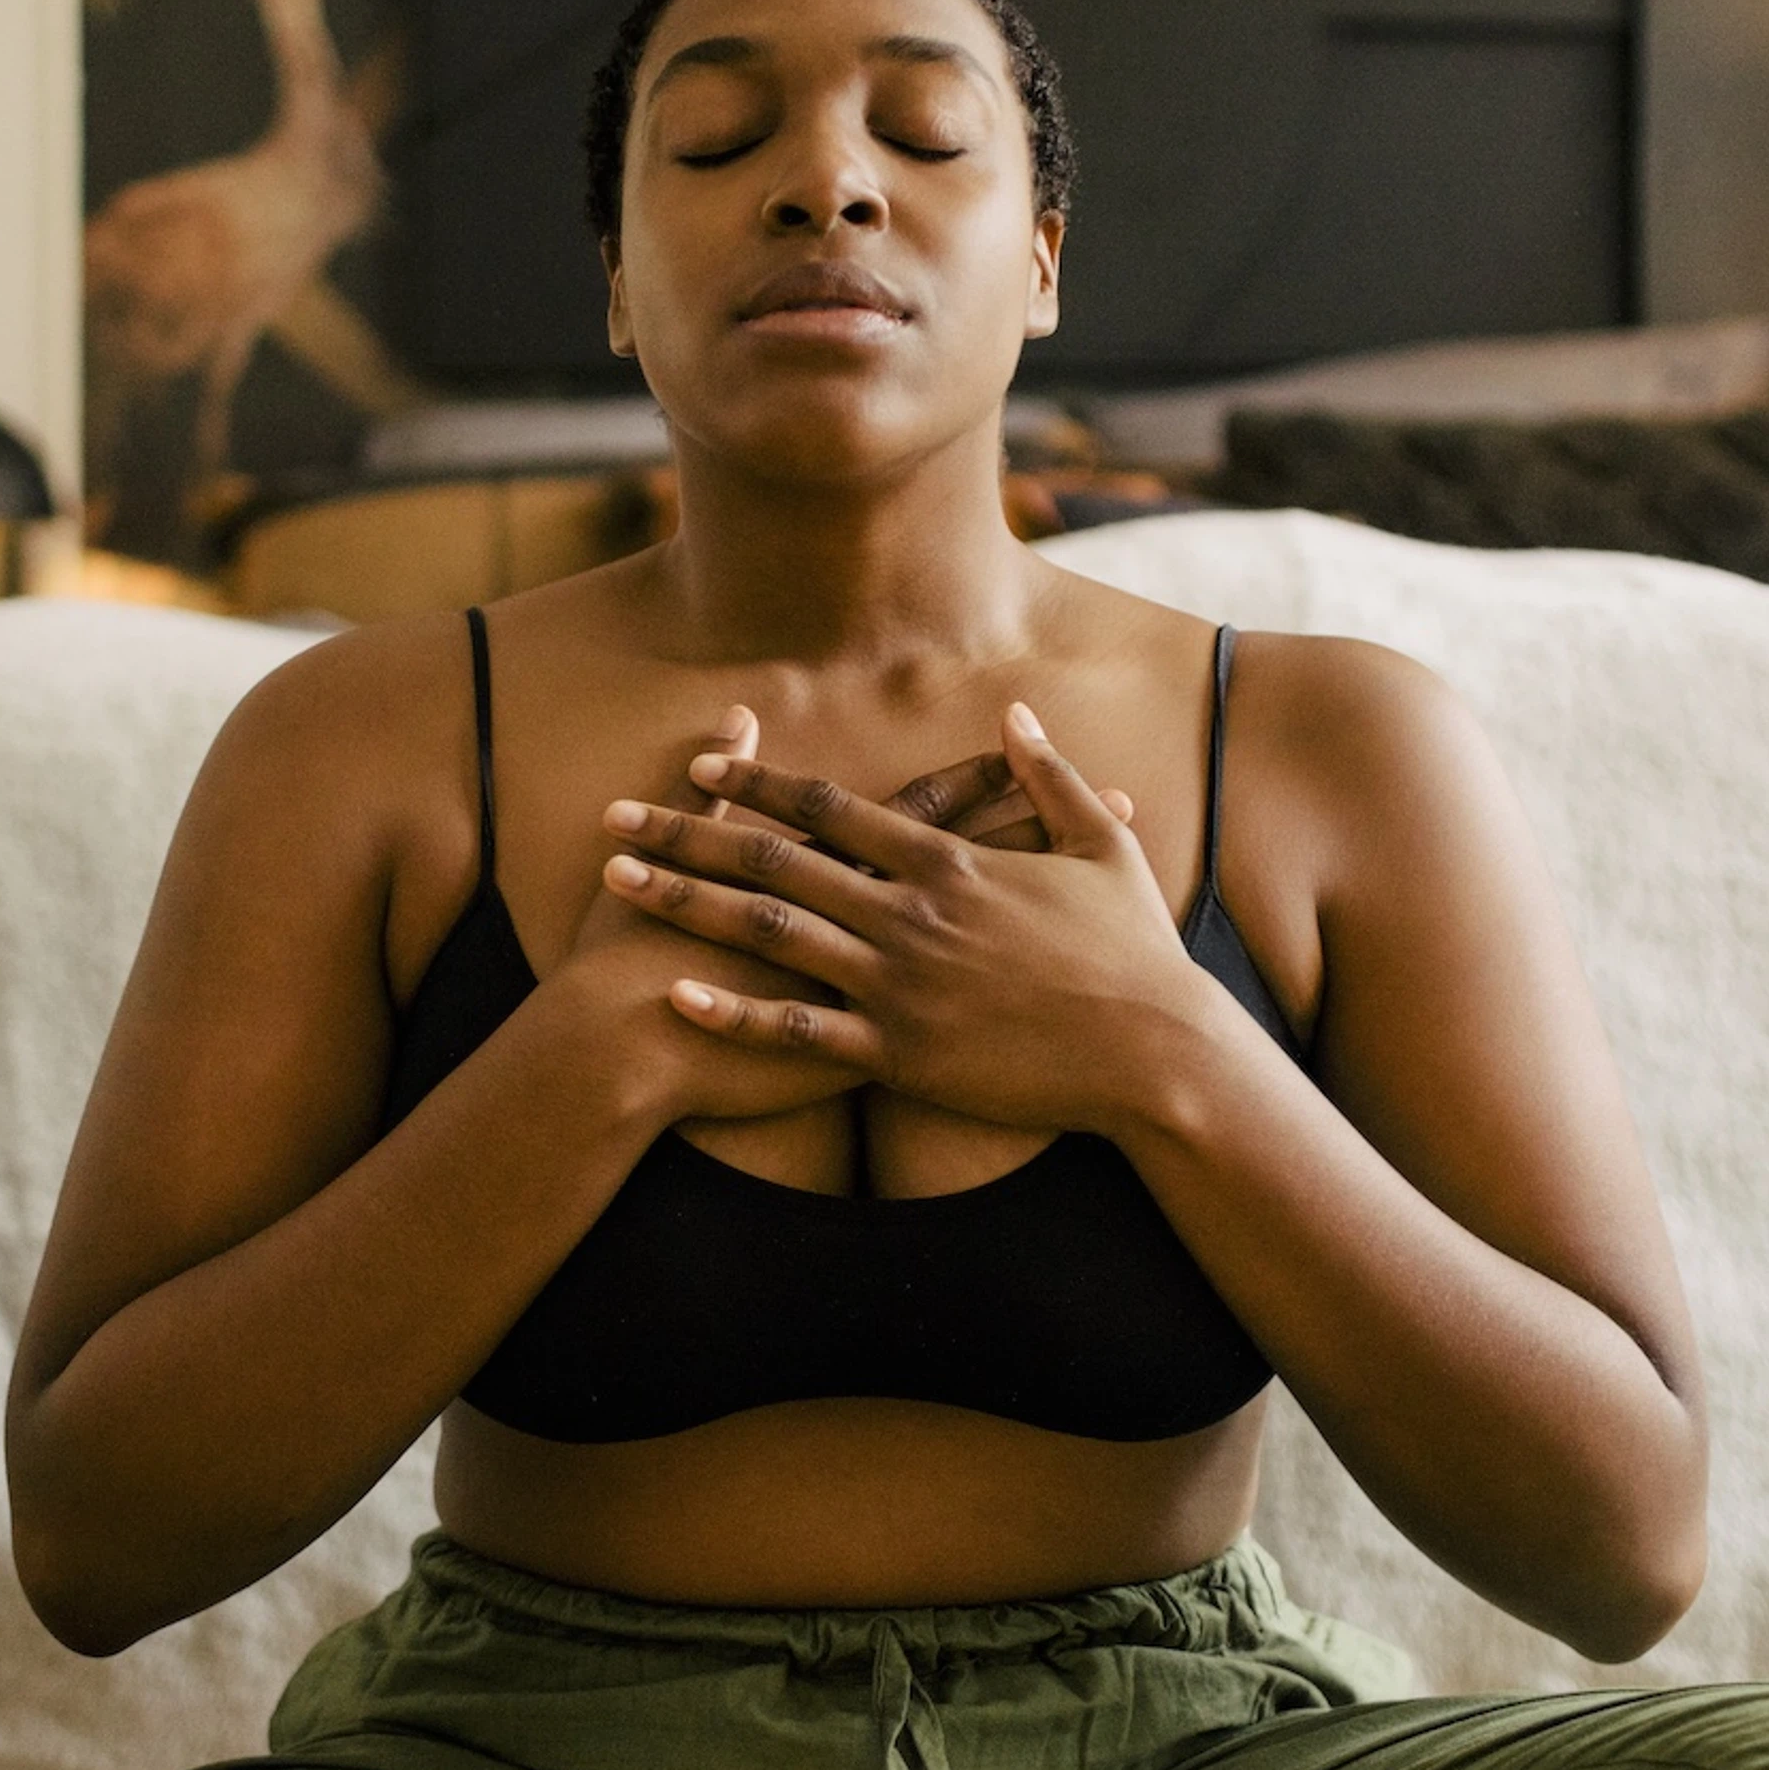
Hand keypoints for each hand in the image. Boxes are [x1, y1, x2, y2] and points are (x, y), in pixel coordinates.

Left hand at [598, 703, 1211, 1136]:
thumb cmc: (1135, 953)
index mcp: (949, 861)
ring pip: (768, 933)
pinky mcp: (901, 1052)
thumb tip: (1018, 717)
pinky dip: (733, 1012)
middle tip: (612, 819)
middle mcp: (909, 913)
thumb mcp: (1100, 847)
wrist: (1156, 1052)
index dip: (756, 784)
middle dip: (685, 836)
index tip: (698, 765)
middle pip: (773, 861)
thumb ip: (1050, 777)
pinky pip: (799, 1029)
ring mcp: (899, 983)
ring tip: (617, 887)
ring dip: (685, 906)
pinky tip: (673, 995)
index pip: (830, 808)